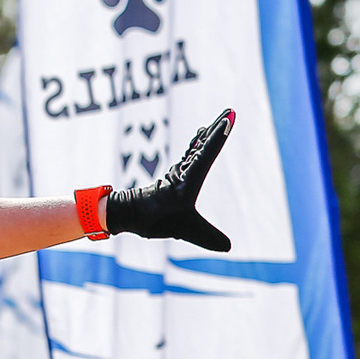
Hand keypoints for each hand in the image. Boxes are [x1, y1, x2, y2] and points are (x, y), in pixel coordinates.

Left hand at [105, 109, 233, 251]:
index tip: (227, 119)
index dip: (217, 139)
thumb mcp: (185, 231)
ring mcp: (180, 172)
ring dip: (210, 133)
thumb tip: (228, 248)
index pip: (205, 156)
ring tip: (223, 116)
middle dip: (217, 128)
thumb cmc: (154, 221)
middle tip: (230, 110)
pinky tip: (202, 133)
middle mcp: (183, 174)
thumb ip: (207, 237)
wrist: (129, 214)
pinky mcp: (176, 173)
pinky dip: (199, 143)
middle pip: (203, 147)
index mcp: (186, 183)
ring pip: (198, 149)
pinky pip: (191, 154)